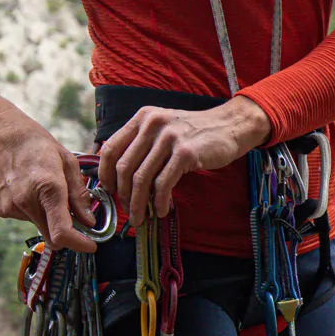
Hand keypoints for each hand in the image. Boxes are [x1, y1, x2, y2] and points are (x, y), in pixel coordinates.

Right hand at [0, 90, 99, 251]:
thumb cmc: (35, 144)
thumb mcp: (67, 162)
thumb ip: (79, 195)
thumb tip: (89, 221)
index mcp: (48, 187)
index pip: (62, 232)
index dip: (79, 244)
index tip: (90, 245)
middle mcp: (27, 202)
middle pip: (52, 237)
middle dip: (67, 234)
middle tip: (76, 219)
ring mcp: (11, 207)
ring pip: (40, 227)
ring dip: (49, 218)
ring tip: (45, 190)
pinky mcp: (2, 210)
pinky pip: (26, 219)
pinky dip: (34, 211)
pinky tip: (30, 190)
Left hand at [98, 96, 271, 224]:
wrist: (230, 126)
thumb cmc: (194, 134)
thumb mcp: (163, 129)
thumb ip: (142, 144)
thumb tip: (118, 177)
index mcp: (142, 118)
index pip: (111, 148)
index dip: (105, 174)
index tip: (109, 191)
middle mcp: (152, 124)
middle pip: (124, 167)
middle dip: (122, 194)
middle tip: (128, 209)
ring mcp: (169, 137)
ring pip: (141, 178)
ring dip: (138, 203)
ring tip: (141, 217)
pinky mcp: (185, 152)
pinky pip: (163, 184)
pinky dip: (159, 201)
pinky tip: (161, 209)